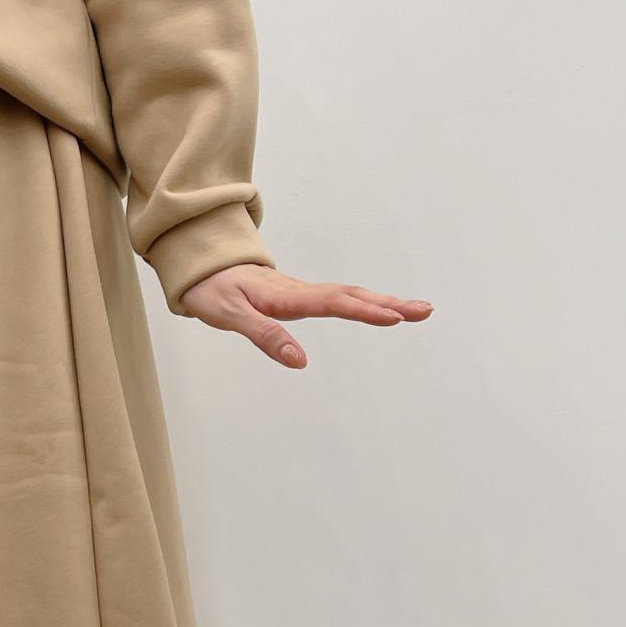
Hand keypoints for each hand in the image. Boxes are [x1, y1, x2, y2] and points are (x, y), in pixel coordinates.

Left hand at [180, 264, 431, 368]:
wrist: (200, 265)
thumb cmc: (211, 289)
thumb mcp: (229, 315)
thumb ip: (264, 335)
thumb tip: (299, 361)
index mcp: (286, 296)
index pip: (333, 303)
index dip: (364, 311)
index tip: (395, 318)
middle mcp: (300, 291)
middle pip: (351, 296)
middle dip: (389, 304)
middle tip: (425, 311)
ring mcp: (301, 292)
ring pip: (349, 295)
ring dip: (382, 302)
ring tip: (415, 311)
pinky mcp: (299, 296)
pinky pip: (338, 298)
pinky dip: (363, 302)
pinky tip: (378, 309)